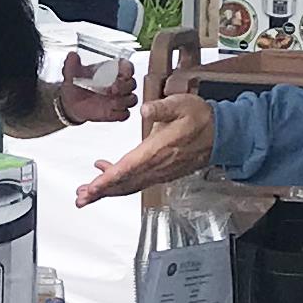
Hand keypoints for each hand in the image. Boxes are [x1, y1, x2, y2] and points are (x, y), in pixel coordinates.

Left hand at [57, 51, 138, 124]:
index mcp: (113, 70)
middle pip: (132, 84)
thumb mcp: (71, 72)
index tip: (122, 72)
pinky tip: (110, 110)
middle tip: (112, 88)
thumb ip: (71, 63)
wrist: (70, 102)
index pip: (128, 67)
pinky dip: (120, 113)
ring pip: (132, 99)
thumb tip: (72, 55)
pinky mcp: (116, 112)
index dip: (128, 69)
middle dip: (124, 86)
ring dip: (123, 100)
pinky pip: (125, 114)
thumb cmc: (76, 84)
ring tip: (110, 101)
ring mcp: (119, 99)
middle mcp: (119, 84)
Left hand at [76, 95, 215, 205]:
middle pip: (125, 183)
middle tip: (81, 197)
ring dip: (108, 190)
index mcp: (158, 149)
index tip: (92, 188)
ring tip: (87, 193)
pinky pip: (138, 182)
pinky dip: (120, 183)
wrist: (222, 134)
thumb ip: (161, 107)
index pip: (128, 168)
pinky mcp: (163, 173)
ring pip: (130, 185)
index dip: (108, 179)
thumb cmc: (201, 118)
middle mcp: (158, 165)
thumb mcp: (181, 104)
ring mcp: (161, 172)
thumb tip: (145, 108)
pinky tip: (107, 175)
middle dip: (101, 192)